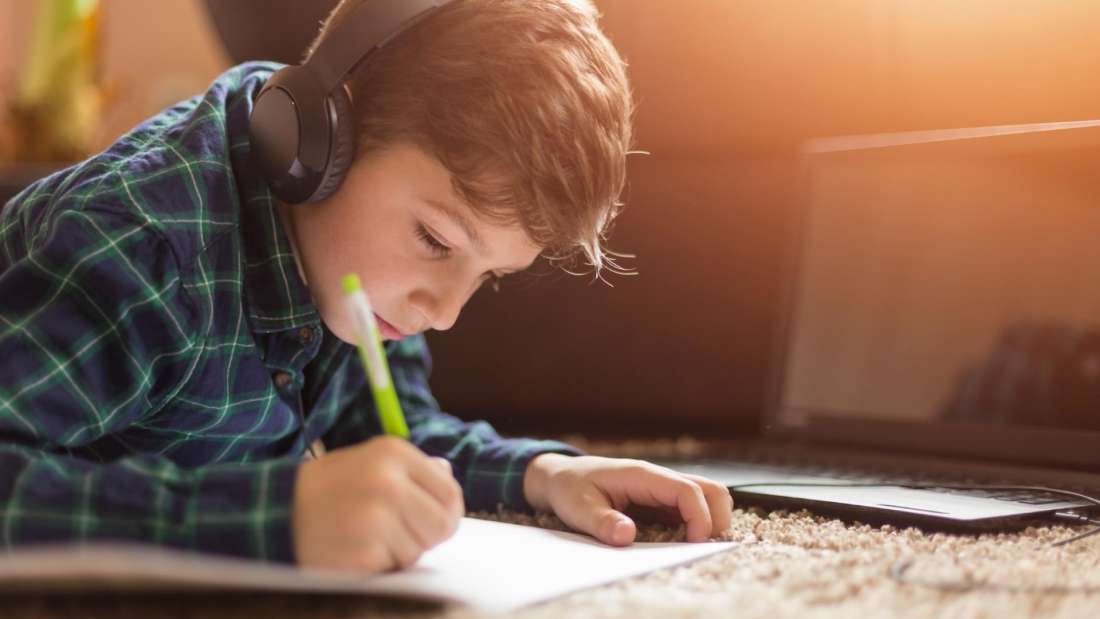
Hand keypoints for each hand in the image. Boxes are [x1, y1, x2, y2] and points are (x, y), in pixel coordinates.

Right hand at [293, 436, 463, 571]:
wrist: (276, 513)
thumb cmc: (329, 489)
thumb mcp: (370, 463)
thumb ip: (413, 471)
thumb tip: (446, 473)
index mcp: (394, 453)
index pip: (450, 493)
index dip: (445, 514)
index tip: (428, 521)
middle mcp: (387, 481)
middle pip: (442, 525)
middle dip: (424, 536)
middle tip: (394, 533)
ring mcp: (374, 517)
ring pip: (418, 550)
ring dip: (398, 553)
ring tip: (366, 537)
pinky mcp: (361, 551)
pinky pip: (392, 568)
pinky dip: (378, 566)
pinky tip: (354, 550)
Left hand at [523, 454, 732, 545]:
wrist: (561, 477)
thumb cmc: (570, 488)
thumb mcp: (577, 508)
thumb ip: (601, 522)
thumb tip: (626, 536)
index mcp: (642, 475)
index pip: (687, 490)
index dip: (700, 517)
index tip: (694, 544)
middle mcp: (659, 479)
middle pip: (711, 489)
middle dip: (717, 519)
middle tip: (700, 547)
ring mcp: (663, 490)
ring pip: (707, 497)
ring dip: (711, 520)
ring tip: (694, 546)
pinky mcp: (661, 502)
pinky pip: (692, 509)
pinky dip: (698, 525)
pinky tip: (682, 543)